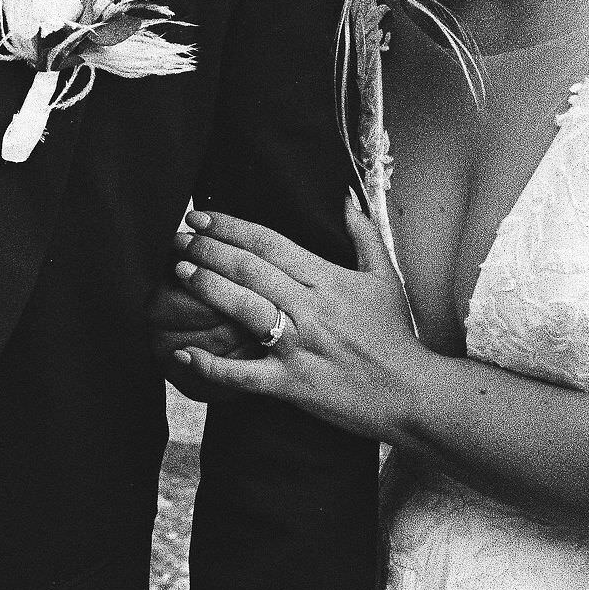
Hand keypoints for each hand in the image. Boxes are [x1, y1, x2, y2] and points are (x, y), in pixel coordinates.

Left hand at [169, 193, 423, 439]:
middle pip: (250, 269)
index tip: (201, 217)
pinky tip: (182, 353)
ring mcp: (298, 346)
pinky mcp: (291, 384)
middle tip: (177, 238)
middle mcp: (310, 308)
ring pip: (244, 309)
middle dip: (208, 249)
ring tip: (179, 271)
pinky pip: (243, 374)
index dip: (231, 226)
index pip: (270, 243)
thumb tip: (346, 196)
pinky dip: (212, 365)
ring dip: (208, 288)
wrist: (411, 393)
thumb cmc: (395, 335)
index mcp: (327, 279)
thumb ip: (363, 233)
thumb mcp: (384, 278)